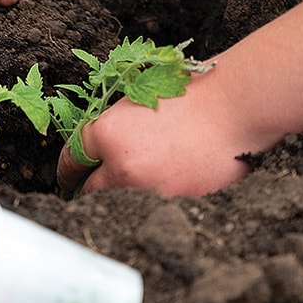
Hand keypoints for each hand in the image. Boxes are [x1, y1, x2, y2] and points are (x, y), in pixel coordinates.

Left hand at [55, 72, 257, 197]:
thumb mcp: (139, 99)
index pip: (71, 159)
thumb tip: (96, 149)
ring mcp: (148, 192)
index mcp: (107, 134)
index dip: (67, 169)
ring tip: (131, 185)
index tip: (67, 176)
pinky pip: (151, 207)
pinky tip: (164, 184)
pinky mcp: (173, 206)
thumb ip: (114, 126)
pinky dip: (151, 201)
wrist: (235, 109)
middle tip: (90, 187)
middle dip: (89, 187)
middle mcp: (122, 168)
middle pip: (89, 190)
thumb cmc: (191, 94)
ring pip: (118, 203)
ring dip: (120, 196)